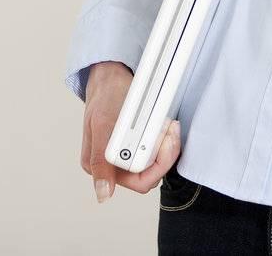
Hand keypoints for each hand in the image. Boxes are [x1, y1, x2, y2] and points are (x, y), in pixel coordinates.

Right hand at [81, 60, 182, 202]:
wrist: (111, 77)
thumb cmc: (104, 97)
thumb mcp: (101, 126)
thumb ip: (100, 161)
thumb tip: (103, 193)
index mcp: (101, 166)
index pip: (138, 181)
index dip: (157, 166)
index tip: (163, 142)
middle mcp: (114, 164)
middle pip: (151, 172)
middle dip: (166, 153)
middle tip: (170, 131)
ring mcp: (128, 154)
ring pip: (157, 162)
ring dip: (167, 144)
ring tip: (169, 126)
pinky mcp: (139, 144)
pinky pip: (158, 149)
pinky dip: (165, 137)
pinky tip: (166, 124)